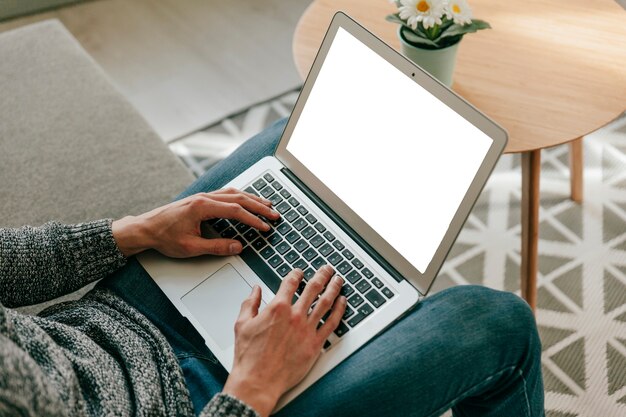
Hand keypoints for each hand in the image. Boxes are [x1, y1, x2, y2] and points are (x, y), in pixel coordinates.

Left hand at [112, 188, 279, 256]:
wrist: (145, 228)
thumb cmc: (164, 237)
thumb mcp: (191, 247)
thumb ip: (217, 247)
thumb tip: (238, 247)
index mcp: (202, 207)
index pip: (236, 211)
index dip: (253, 219)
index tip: (265, 227)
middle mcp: (204, 197)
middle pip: (239, 198)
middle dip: (259, 206)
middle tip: (275, 214)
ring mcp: (203, 196)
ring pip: (233, 193)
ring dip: (252, 198)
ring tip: (267, 204)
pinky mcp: (201, 198)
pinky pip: (226, 193)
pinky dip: (240, 196)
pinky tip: (246, 200)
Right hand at [222, 266, 346, 416]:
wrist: (257, 381)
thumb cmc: (249, 357)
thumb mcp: (242, 324)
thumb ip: (249, 303)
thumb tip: (255, 290)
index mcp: (277, 308)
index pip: (291, 283)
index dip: (297, 274)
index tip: (300, 272)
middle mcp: (295, 315)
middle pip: (313, 288)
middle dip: (322, 275)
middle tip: (327, 269)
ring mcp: (307, 329)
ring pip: (326, 302)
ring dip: (334, 287)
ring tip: (338, 279)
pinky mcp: (315, 344)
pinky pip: (332, 323)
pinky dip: (339, 310)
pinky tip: (343, 302)